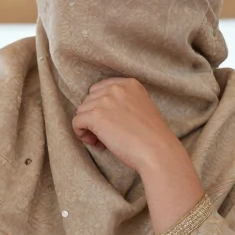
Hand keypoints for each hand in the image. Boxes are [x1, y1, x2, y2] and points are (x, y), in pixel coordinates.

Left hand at [71, 78, 203, 227]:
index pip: (101, 89)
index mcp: (129, 83)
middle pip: (89, 100)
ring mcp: (105, 100)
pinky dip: (81, 134)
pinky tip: (95, 143)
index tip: (108, 121)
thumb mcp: (142, 107)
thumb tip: (100, 110)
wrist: (157, 151)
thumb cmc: (152, 136)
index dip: (100, 107)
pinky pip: (76, 122)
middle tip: (106, 134)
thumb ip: (124, 102)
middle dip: (93, 117)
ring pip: (81, 111)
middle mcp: (116, 88)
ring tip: (102, 141)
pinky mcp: (96, 115)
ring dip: (88, 127)